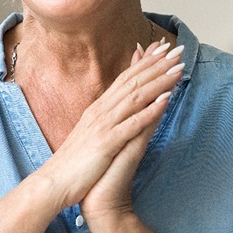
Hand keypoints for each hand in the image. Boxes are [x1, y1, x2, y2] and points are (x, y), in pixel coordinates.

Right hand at [35, 39, 183, 209]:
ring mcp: (103, 126)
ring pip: (135, 97)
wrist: (54, 184)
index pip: (125, 78)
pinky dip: (150, 110)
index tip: (164, 48)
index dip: (146, 62)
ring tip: (178, 69)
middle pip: (133, 82)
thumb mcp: (93, 133)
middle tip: (178, 51)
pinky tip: (166, 100)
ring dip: (159, 82)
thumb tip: (121, 103)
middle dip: (157, 65)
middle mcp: (100, 111)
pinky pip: (132, 124)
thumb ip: (108, 115)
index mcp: (98, 108)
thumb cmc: (76, 162)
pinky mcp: (106, 143)